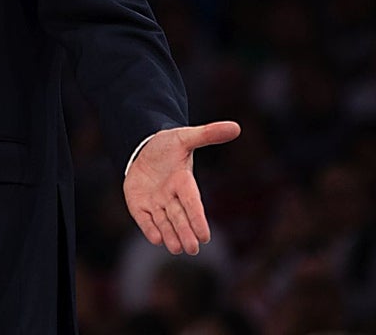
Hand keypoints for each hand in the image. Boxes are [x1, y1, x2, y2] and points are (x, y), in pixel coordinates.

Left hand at [123, 121, 240, 255]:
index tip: (205, 236)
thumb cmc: (167, 145)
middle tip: (192, 249)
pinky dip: (149, 229)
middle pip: (179, 217)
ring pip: (164, 222)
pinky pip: (144, 219)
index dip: (198, 218)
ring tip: (177, 248)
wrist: (142, 148)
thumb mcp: (185, 137)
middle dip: (185, 232)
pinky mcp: (139, 205)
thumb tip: (236, 126)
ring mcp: (155, 202)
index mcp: (184, 182)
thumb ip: (208, 134)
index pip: (193, 202)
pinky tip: (155, 239)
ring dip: (170, 235)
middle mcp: (171, 196)